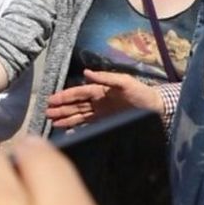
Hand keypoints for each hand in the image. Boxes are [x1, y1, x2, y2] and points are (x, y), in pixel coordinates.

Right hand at [46, 69, 161, 128]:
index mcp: (99, 90)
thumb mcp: (124, 82)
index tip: (51, 100)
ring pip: (79, 115)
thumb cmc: (141, 92)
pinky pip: (88, 125)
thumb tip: (86, 72)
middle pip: (75, 105)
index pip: (78, 93)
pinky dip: (78, 128)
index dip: (64, 96)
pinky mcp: (106, 123)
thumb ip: (105, 78)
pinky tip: (68, 131)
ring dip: (65, 118)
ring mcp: (101, 113)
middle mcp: (97, 101)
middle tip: (46, 113)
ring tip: (52, 121)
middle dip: (60, 108)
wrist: (157, 109)